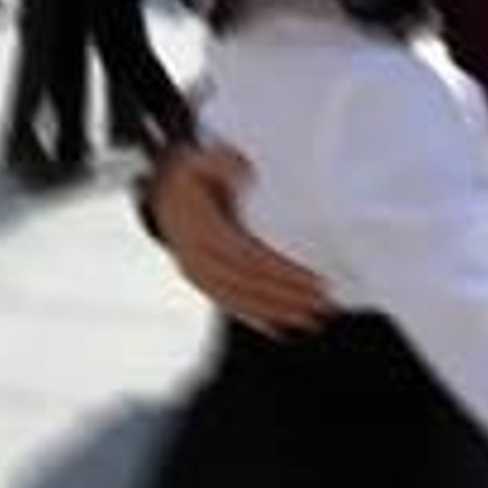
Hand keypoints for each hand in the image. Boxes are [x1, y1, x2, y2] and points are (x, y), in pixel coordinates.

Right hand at [152, 145, 330, 335]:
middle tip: (324, 303)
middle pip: (250, 284)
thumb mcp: (202, 160)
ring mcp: (198, 275)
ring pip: (241, 299)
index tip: (313, 280)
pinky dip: (255, 316)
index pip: (250, 258)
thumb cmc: (193, 176)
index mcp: (202, 231)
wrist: (163, 193)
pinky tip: (278, 327)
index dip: (282, 272)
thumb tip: (245, 175)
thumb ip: (223, 164)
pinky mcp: (203, 282)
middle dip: (288, 296)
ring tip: (312, 319)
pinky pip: (229, 304)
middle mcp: (197, 259)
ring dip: (277, 311)